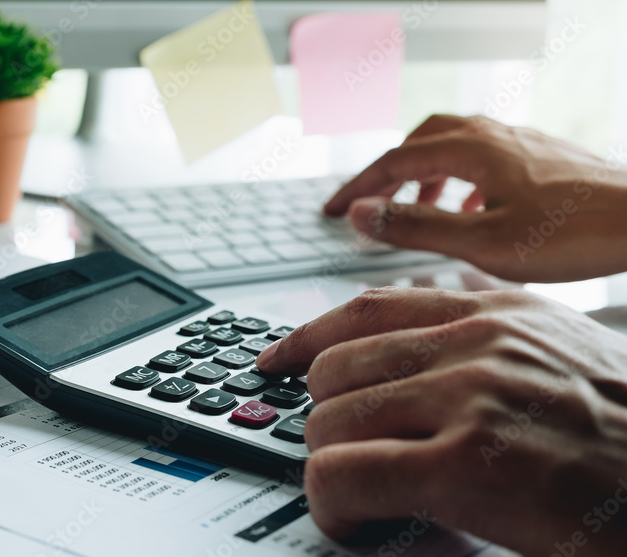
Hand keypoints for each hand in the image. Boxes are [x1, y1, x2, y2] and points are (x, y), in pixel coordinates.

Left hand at [255, 287, 626, 555]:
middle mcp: (476, 343)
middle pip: (334, 371)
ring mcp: (471, 399)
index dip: (304, 339)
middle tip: (354, 459)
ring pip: (327, 422)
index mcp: (493, 312)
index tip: (274, 361)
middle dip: (330, 422)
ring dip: (333, 467)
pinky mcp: (469, 467)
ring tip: (367, 497)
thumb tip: (418, 321)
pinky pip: (343, 476)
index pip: (363, 309)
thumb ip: (486, 326)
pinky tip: (361, 522)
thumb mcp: (557, 348)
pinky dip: (334, 505)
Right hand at [323, 114, 626, 281]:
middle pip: (420, 141)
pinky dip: (460, 177)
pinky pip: (484, 155)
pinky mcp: (543, 154)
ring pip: (453, 144)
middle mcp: (492, 135)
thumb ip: (414, 226)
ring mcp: (520, 141)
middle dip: (388, 172)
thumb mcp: (481, 242)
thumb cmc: (575, 234)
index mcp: (470, 149)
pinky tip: (473, 207)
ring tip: (418, 208)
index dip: (356, 188)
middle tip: (368, 202)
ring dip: (424, 173)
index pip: (392, 161)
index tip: (332, 210)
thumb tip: (359, 212)